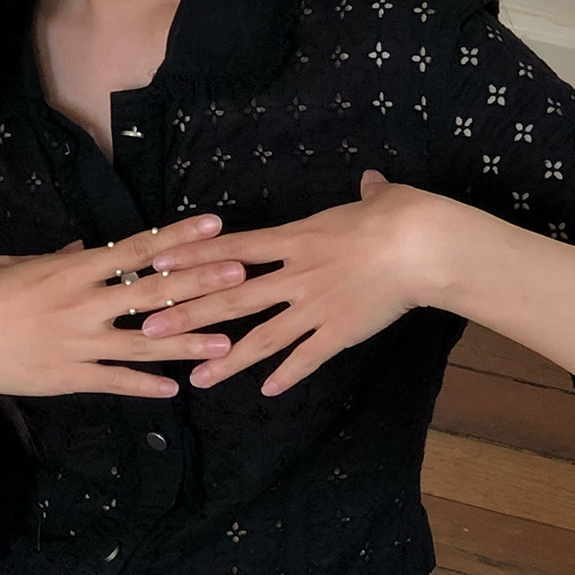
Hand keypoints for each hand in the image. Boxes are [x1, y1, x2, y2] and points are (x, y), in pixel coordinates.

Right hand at [0, 212, 248, 400]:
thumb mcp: (15, 264)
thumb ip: (59, 257)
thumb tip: (88, 245)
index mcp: (70, 270)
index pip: (136, 249)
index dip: (179, 238)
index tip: (215, 226)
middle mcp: (81, 306)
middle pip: (153, 293)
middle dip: (200, 284)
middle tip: (242, 275)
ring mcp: (77, 345)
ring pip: (144, 343)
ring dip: (188, 342)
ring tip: (228, 341)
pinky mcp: (68, 378)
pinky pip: (115, 381)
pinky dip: (146, 385)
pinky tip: (177, 388)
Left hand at [139, 170, 445, 396]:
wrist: (423, 246)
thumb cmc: (402, 215)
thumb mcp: (379, 198)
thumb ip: (368, 194)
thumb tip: (372, 183)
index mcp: (296, 238)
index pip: (232, 249)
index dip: (193, 257)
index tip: (159, 266)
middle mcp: (296, 275)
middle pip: (231, 297)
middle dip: (188, 314)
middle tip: (151, 329)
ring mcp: (315, 306)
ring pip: (261, 336)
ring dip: (227, 359)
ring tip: (197, 378)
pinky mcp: (339, 332)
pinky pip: (306, 357)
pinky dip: (286, 374)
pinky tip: (266, 391)